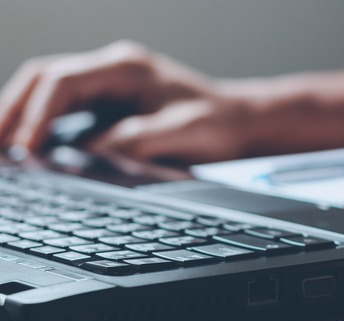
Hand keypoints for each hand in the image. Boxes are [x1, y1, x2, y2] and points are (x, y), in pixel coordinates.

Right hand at [0, 40, 254, 163]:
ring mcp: (109, 83)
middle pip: (42, 78)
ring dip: (19, 115)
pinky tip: (26, 148)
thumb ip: (134, 140)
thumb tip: (89, 151)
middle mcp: (112, 69)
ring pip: (47, 90)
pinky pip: (63, 107)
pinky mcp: (110, 103)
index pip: (63, 82)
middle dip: (10, 109)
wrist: (243, 121)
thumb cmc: (220, 124)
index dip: (36, 114)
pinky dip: (40, 125)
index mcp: (126, 68)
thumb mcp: (181, 134)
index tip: (24, 148)